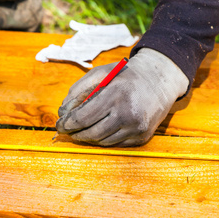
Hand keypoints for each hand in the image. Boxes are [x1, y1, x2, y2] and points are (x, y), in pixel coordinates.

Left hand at [56, 48, 188, 145]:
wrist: (159, 81)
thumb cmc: (124, 76)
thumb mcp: (100, 73)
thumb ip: (78, 90)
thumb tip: (62, 112)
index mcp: (115, 94)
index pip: (83, 118)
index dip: (67, 124)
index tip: (59, 125)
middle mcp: (128, 113)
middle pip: (91, 133)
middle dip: (75, 134)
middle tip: (66, 130)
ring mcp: (137, 127)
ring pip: (102, 141)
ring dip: (88, 138)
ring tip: (80, 131)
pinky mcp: (142, 137)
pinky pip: (115, 144)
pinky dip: (103, 139)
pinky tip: (98, 131)